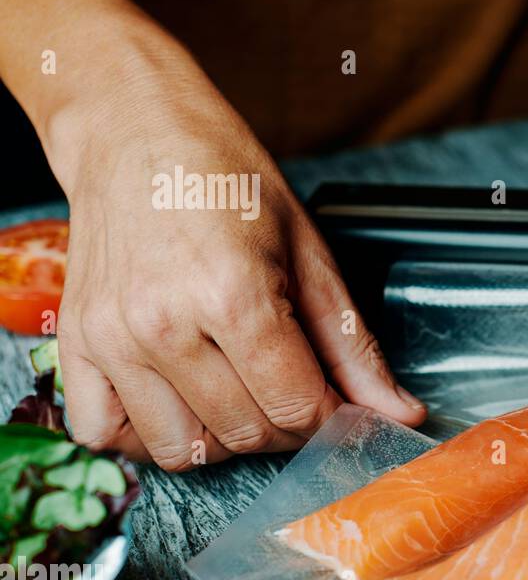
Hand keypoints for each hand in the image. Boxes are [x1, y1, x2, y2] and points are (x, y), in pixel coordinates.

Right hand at [48, 53, 424, 469]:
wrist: (133, 130)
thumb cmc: (225, 178)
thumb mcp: (309, 252)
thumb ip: (353, 345)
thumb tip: (401, 414)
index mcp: (232, 295)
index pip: (297, 407)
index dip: (333, 420)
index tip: (341, 407)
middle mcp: (163, 325)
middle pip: (247, 432)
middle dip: (288, 427)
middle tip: (297, 391)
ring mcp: (112, 339)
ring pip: (182, 449)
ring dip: (225, 438)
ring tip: (242, 394)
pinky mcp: (75, 343)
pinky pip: (105, 436)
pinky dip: (149, 437)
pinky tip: (182, 405)